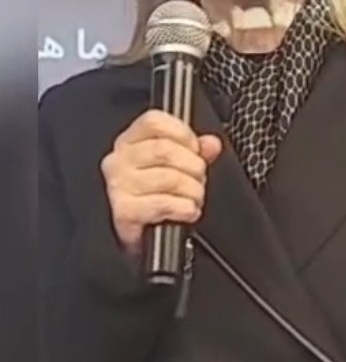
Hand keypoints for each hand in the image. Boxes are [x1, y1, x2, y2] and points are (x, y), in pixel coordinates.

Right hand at [101, 110, 222, 253]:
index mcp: (129, 142)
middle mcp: (118, 161)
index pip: (154, 121)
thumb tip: (211, 144)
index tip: (195, 149)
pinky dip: (184, 208)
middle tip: (199, 179)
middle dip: (193, 166)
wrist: (132, 240)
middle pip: (165, 150)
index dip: (183, 134)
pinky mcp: (123, 212)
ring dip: (192, 190)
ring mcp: (118, 186)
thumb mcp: (173, 168)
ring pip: (168, 177)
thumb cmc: (151, 199)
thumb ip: (194, 151)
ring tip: (194, 198)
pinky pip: (163, 203)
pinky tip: (187, 212)